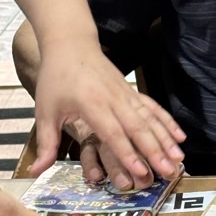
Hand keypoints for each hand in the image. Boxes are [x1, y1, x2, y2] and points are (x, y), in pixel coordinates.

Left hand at [29, 38, 184, 188]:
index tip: (140, 171)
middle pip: (138, 128)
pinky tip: (179, 137)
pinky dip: (167, 122)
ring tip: (179, 159)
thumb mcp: (45, 111)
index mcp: (91, 104)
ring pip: (150, 119)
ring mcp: (126, 94)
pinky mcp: (132, 91)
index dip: (127, 153)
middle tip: (168, 172)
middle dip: (154, 151)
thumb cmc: (56, 78)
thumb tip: (36, 172)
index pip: (112, 133)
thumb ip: (46, 144)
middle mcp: (113, 98)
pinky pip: (153, 108)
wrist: (71, 44)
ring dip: (166, 140)